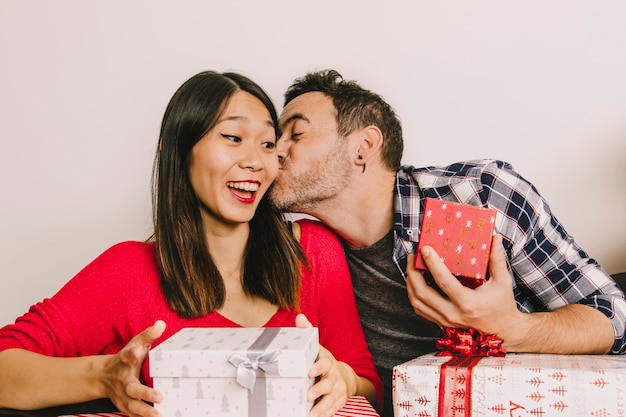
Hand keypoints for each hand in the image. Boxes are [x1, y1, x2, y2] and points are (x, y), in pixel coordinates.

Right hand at [101, 320, 166, 416]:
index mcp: (125, 361)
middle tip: (159, 397)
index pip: (127, 355)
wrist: (103, 376)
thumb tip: (161, 324)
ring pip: (131, 406)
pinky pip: (132, 414)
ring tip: (157, 415)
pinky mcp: (124, 405)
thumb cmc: (126, 358)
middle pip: (132, 388)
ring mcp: (122, 395)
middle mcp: (122, 380)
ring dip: (144, 412)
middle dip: (144, 393)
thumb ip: (149, 335)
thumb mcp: (136, 343)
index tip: (137, 351)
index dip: (131, 353)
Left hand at [295, 314, 354, 416]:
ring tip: (311, 413)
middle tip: (308, 395)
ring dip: (321, 407)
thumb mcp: (317, 347)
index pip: (324, 363)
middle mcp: (334, 376)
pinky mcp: (338, 402)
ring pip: (331, 399)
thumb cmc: (324, 361)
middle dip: (319, 389)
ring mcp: (337, 390)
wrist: (344, 376)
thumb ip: (308, 332)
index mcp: (327, 362)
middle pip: (328, 383)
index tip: (309, 371)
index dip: (318, 367)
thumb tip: (299, 316)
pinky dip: (326, 414)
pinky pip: (333, 410)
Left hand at [406, 234, 524, 344]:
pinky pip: (420, 309)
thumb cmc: (503, 305)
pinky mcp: (441, 323)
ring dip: (410, 283)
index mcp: (467, 302)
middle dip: (412, 272)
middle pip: (422, 292)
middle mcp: (453, 313)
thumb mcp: (503, 281)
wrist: (503, 330)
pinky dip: (413, 295)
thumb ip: (497, 259)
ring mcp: (445, 320)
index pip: (443, 281)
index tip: (425, 249)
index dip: (432, 263)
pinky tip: (414, 283)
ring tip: (411, 267)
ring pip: (417, 302)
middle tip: (413, 256)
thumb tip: (494, 237)